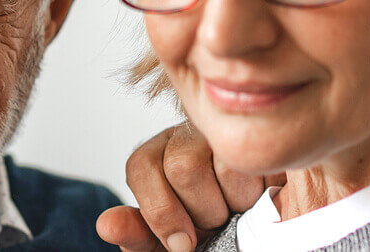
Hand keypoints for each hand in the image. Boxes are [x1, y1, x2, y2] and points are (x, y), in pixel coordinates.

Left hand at [96, 122, 281, 251]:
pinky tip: (260, 198)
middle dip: (202, 212)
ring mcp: (228, 129)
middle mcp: (187, 134)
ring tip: (239, 210)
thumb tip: (107, 225)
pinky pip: (260, 162)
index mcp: (157, 154)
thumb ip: (138, 233)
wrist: (249, 233)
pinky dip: (260, 192)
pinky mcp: (262, 133)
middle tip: (216, 223)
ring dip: (235, 203)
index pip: (142, 167)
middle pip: (182, 166)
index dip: (161, 212)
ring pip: (225, 163)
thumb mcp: (165, 241)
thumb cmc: (204, 234)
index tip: (182, 244)